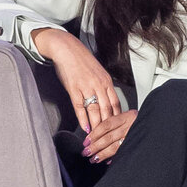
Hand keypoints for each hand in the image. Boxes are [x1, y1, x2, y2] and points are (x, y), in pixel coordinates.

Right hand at [35, 28, 130, 150]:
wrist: (67, 49)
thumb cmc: (82, 61)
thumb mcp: (98, 72)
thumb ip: (103, 86)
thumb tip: (108, 101)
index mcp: (106, 81)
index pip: (116, 103)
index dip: (118, 118)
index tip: (119, 128)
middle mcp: (99, 85)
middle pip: (107, 109)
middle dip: (108, 126)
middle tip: (109, 138)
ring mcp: (86, 87)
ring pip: (95, 110)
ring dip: (96, 125)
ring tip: (97, 137)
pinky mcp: (74, 88)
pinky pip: (80, 107)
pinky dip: (83, 119)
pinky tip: (85, 128)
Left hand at [80, 107, 135, 163]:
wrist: (157, 124)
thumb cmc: (139, 122)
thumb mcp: (127, 117)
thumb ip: (114, 123)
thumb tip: (94, 134)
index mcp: (125, 117)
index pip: (106, 125)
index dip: (94, 134)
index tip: (86, 141)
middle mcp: (130, 126)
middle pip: (108, 137)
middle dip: (95, 146)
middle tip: (86, 152)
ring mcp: (134, 136)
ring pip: (115, 147)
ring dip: (102, 154)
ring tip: (93, 159)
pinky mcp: (138, 145)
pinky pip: (123, 152)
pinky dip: (114, 157)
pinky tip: (107, 161)